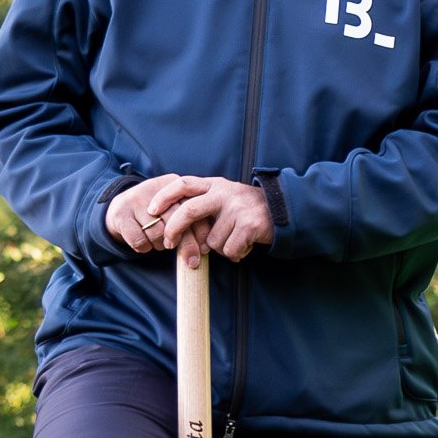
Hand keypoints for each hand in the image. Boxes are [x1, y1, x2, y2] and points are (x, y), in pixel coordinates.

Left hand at [109, 175, 276, 261]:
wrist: (286, 212)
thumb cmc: (249, 210)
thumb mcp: (226, 198)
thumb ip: (205, 205)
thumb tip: (179, 230)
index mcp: (216, 184)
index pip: (183, 184)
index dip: (164, 197)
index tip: (151, 210)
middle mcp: (225, 193)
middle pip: (189, 211)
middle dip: (174, 230)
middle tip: (169, 244)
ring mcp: (237, 209)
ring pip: (210, 241)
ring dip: (221, 247)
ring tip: (235, 240)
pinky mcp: (248, 225)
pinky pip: (229, 250)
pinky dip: (236, 254)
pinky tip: (245, 245)